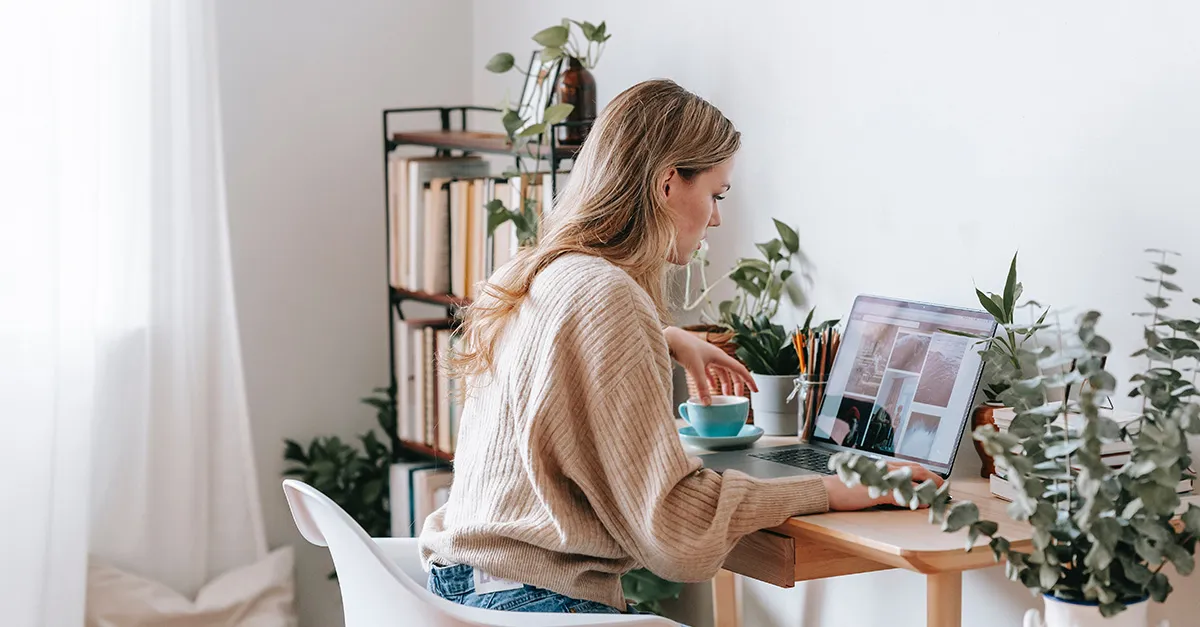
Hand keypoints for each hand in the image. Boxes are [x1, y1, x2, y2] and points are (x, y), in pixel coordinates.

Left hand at [663, 326, 757, 403]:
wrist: (670, 338)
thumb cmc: (684, 347)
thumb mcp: (695, 369)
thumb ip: (702, 387)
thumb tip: (708, 404)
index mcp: (720, 356)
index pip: (740, 369)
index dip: (749, 380)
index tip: (756, 390)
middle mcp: (716, 356)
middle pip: (732, 372)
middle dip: (737, 385)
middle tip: (738, 397)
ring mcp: (707, 357)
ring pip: (722, 372)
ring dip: (725, 383)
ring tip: (725, 395)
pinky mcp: (698, 359)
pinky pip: (710, 371)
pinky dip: (712, 379)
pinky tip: (710, 386)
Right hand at [821, 461, 944, 510]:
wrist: (825, 490)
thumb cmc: (842, 488)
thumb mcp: (865, 484)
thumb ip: (882, 486)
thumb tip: (898, 493)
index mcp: (881, 466)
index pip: (910, 466)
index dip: (926, 473)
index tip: (937, 481)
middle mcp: (883, 469)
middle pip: (915, 469)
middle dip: (933, 478)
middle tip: (945, 488)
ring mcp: (881, 480)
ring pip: (911, 479)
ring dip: (928, 487)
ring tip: (940, 495)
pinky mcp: (876, 492)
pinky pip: (899, 495)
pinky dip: (912, 499)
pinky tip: (921, 504)